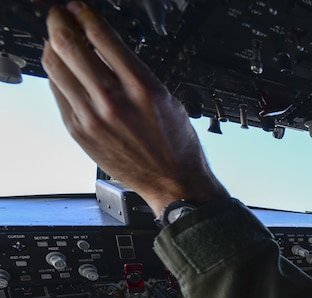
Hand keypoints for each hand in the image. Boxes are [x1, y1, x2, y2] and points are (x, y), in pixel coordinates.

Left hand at [41, 2, 228, 215]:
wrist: (174, 183)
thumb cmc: (176, 145)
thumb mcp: (167, 98)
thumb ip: (135, 72)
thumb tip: (107, 49)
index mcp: (143, 88)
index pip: (101, 37)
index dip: (84, 15)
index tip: (80, 10)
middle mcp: (114, 101)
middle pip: (68, 46)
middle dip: (59, 23)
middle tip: (60, 17)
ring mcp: (92, 117)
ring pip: (55, 67)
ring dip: (52, 46)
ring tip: (57, 41)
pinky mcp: (80, 131)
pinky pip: (58, 92)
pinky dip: (58, 75)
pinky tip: (65, 70)